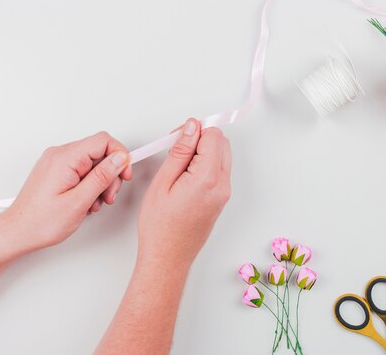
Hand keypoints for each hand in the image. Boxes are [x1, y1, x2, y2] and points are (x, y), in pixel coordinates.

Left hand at [5, 131, 131, 249]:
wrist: (18, 232)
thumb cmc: (41, 222)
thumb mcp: (79, 201)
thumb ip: (102, 177)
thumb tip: (120, 158)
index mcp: (64, 158)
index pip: (103, 141)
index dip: (120, 156)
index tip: (124, 174)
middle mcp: (59, 155)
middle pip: (100, 152)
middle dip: (110, 174)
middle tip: (108, 195)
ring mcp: (57, 162)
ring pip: (93, 162)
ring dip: (101, 182)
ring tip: (96, 202)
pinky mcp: (58, 170)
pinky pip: (83, 169)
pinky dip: (90, 184)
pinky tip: (86, 200)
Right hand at [137, 118, 230, 266]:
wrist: (168, 257)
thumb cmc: (160, 227)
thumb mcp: (163, 182)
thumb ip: (181, 151)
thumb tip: (192, 127)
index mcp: (208, 178)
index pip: (213, 136)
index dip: (194, 131)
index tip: (177, 138)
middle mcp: (222, 185)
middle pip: (222, 143)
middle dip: (200, 138)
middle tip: (176, 148)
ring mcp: (224, 193)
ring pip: (222, 155)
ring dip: (203, 151)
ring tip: (178, 165)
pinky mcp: (221, 199)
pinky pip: (219, 170)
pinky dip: (205, 164)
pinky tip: (185, 175)